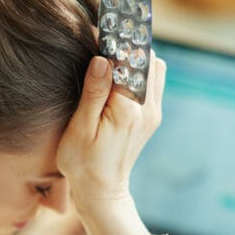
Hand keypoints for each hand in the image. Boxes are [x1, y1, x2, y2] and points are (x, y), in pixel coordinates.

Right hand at [57, 51, 166, 208]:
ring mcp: (153, 114)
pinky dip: (139, 75)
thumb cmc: (83, 163)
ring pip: (154, 69)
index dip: (112, 46)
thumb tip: (102, 61)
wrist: (102, 192)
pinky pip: (152, 83)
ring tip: (111, 70)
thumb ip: (93, 93)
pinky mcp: (152, 118)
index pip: (128, 61)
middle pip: (148, 59)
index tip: (96, 42)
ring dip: (135, 62)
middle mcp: (147, 109)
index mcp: (128, 110)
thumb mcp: (80, 129)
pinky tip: (117, 84)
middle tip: (103, 57)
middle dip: (127, 50)